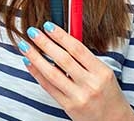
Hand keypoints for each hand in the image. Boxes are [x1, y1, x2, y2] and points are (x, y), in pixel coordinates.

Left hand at [18, 22, 133, 120]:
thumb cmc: (108, 94)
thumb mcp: (104, 73)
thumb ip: (85, 58)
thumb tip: (61, 38)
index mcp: (102, 72)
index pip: (77, 49)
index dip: (61, 36)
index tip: (48, 26)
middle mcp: (90, 84)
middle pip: (63, 59)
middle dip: (45, 43)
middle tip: (32, 31)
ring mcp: (79, 96)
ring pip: (52, 73)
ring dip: (36, 57)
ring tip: (25, 45)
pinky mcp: (69, 107)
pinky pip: (49, 87)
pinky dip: (37, 73)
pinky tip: (29, 63)